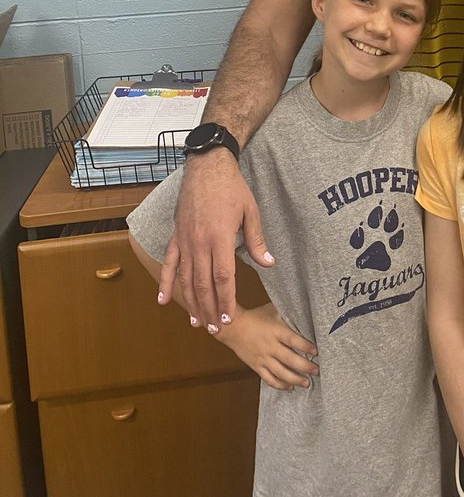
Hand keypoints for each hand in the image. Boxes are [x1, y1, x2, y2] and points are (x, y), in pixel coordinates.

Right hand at [158, 150, 272, 327]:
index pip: (223, 278)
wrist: (207, 167)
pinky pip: (168, 263)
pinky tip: (163, 300)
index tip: (228, 318)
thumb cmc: (232, 187)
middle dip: (209, 309)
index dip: (225, 301)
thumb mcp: (250, 211)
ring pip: (185, 279)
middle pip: (203, 284)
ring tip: (196, 322)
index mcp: (220, 238)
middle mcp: (200, 242)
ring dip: (190, 302)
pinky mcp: (176, 236)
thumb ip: (256, 240)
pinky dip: (165, 283)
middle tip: (214, 329)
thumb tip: (268, 263)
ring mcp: (185, 240)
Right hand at [214, 304, 318, 390]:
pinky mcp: (256, 366)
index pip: (294, 340)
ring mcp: (263, 358)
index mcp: (276, 331)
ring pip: (281, 373)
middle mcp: (270, 346)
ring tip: (307, 382)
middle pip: (290, 359)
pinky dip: (280, 385)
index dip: (306, 346)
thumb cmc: (255, 316)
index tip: (317, 351)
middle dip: (305, 367)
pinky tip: (289, 387)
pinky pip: (269, 379)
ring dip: (295, 379)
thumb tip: (305, 312)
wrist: (233, 327)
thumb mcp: (273, 310)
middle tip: (317, 371)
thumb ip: (288, 314)